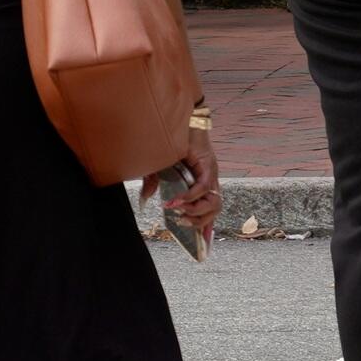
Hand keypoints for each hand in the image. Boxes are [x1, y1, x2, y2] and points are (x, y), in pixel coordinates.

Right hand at [142, 123, 223, 241]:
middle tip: (181, 222)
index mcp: (201, 182)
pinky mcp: (209, 165)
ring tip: (178, 212)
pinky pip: (203, 188)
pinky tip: (175, 200)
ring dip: (196, 212)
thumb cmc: (169, 141)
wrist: (177, 118)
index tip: (198, 242)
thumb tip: (144, 200)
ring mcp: (211, 173)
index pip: (209, 209)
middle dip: (199, 222)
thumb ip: (152, 184)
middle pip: (215, 210)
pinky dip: (189, 197)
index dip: (206, 226)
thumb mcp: (156, 168)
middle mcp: (210, 180)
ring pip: (214, 203)